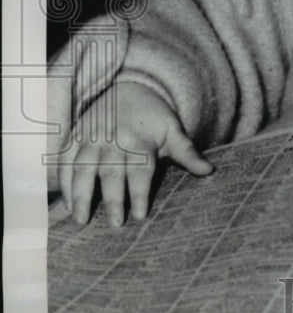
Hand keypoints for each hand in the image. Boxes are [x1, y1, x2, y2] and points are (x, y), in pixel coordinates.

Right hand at [56, 82, 212, 226]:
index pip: (140, 171)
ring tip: (81, 219)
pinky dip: (63, 182)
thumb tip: (209, 171)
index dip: (140, 193)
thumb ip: (188, 153)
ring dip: (81, 195)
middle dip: (113, 199)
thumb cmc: (154, 117)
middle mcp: (113, 141)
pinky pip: (64, 162)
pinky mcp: (75, 139)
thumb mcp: (173, 131)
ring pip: (82, 169)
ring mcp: (91, 140)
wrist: (129, 88)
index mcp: (139, 141)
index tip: (141, 215)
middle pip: (111, 173)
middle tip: (115, 224)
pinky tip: (66, 203)